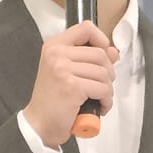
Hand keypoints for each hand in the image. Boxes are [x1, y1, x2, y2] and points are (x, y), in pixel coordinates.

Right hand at [23, 21, 118, 147]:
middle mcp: (56, 53)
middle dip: (108, 73)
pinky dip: (106, 101)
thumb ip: (89, 59)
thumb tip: (113, 51)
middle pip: (100, 53)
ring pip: (103, 73)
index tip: (105, 55)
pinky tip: (99, 107)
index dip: (101, 40)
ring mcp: (63, 68)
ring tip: (99, 99)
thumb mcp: (68, 72)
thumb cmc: (53, 100)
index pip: (86, 28)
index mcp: (54, 45)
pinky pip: (102, 89)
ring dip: (108, 90)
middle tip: (102, 87)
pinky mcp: (72, 86)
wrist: (40, 124)